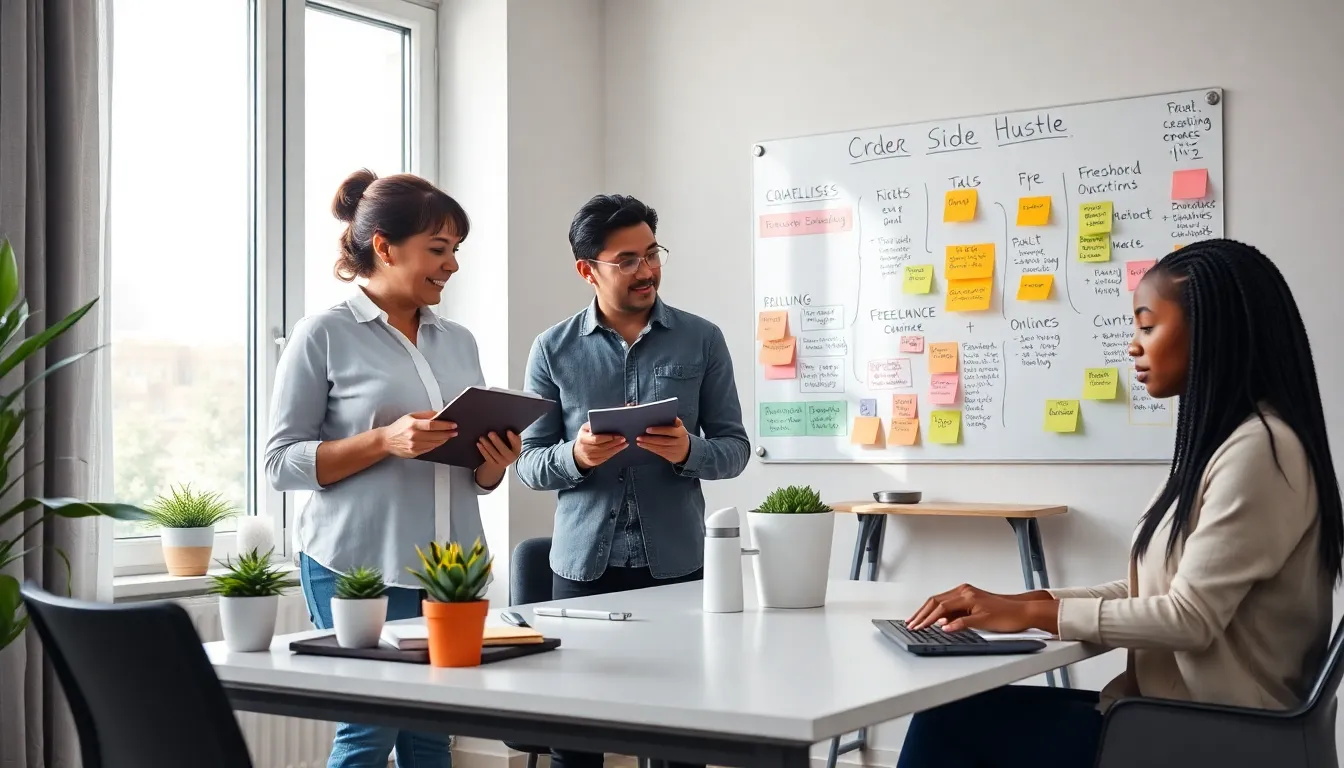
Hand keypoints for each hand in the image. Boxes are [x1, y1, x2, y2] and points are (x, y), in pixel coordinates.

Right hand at [380, 411, 456, 457]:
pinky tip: (440, 441)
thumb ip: (426, 415)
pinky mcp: (415, 453)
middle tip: (454, 431)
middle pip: (436, 435)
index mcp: (413, 424)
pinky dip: (437, 444)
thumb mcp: (411, 416)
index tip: (453, 425)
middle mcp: (413, 436)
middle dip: (448, 433)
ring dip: (444, 439)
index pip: (433, 425)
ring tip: (449, 435)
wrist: (387, 440)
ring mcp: (414, 446)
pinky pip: (430, 449)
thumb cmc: (398, 427)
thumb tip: (439, 414)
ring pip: (434, 443)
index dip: (445, 425)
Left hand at [475, 430, 521, 480]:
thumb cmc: (506, 446)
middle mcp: (511, 458)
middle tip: (490, 433)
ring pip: (494, 454)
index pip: (517, 444)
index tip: (508, 431)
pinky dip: (483, 451)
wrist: (500, 461)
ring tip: (481, 437)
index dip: (513, 438)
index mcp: (517, 450)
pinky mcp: (494, 464)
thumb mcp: (510, 442)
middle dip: (497, 442)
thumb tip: (508, 425)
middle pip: (504, 450)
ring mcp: (502, 463)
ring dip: (487, 445)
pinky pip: (488, 458)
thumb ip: (511, 435)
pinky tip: (479, 444)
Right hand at [573, 422, 626, 469]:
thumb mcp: (584, 429)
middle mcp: (585, 449)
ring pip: (606, 453)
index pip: (597, 439)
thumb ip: (592, 424)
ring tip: (624, 443)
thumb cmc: (584, 437)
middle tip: (623, 438)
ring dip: (617, 448)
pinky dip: (614, 453)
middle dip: (614, 442)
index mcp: (583, 439)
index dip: (608, 438)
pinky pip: (606, 457)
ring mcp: (590, 457)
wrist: (578, 452)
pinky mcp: (594, 462)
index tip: (617, 435)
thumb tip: (603, 422)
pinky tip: (620, 448)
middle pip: (603, 447)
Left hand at [636, 417, 689, 463]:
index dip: (659, 430)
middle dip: (650, 438)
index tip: (648, 429)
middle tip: (640, 436)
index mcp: (681, 432)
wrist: (687, 450)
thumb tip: (661, 415)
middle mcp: (679, 441)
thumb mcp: (679, 428)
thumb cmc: (679, 435)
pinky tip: (643, 445)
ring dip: (648, 444)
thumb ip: (673, 422)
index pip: (670, 430)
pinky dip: (650, 448)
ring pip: (659, 447)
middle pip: (663, 440)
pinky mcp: (670, 456)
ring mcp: (675, 449)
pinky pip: (659, 452)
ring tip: (639, 440)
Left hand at [907, 583, 1057, 633]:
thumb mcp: (973, 612)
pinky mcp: (984, 614)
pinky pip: (965, 619)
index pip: (936, 600)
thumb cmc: (999, 612)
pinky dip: (953, 624)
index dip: (921, 611)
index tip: (912, 621)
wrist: (1022, 611)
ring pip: (946, 608)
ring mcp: (975, 603)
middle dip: (921, 615)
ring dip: (930, 619)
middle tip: (911, 626)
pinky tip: (944, 629)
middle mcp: (966, 593)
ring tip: (920, 628)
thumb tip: (938, 621)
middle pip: (936, 602)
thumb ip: (956, 614)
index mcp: (963, 591)